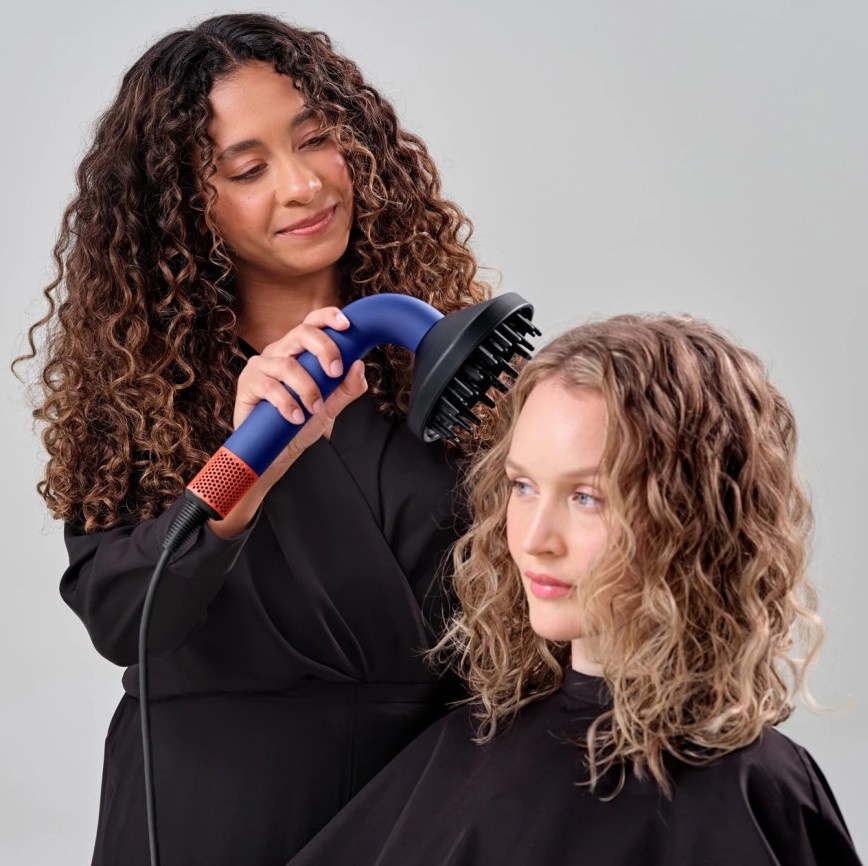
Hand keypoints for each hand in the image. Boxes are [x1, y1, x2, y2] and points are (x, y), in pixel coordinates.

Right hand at [233, 306, 352, 429]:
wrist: (278, 450)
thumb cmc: (302, 423)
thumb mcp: (331, 406)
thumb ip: (348, 388)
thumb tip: (359, 365)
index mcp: (300, 351)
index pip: (313, 323)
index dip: (328, 317)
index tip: (346, 325)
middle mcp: (280, 351)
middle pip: (301, 333)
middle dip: (324, 349)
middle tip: (335, 372)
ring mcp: (261, 365)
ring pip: (287, 364)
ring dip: (307, 388)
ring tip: (315, 409)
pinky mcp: (247, 383)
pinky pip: (269, 386)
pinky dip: (287, 403)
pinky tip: (296, 417)